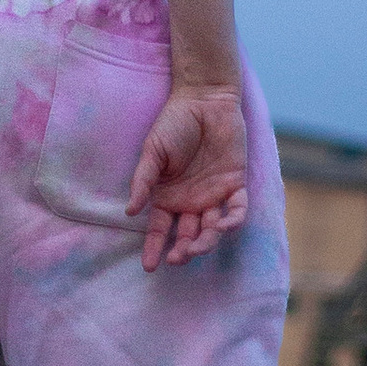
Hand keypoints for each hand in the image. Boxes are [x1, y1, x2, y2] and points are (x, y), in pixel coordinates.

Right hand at [126, 78, 249, 271]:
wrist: (204, 99)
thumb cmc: (174, 123)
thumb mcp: (153, 151)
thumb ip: (143, 180)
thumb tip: (129, 211)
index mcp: (168, 197)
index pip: (160, 229)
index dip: (155, 248)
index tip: (149, 266)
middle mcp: (190, 202)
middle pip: (188, 235)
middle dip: (183, 250)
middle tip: (178, 257)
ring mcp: (213, 195)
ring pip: (212, 229)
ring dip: (205, 242)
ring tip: (196, 248)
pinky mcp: (235, 184)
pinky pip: (236, 209)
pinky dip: (232, 220)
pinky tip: (224, 225)